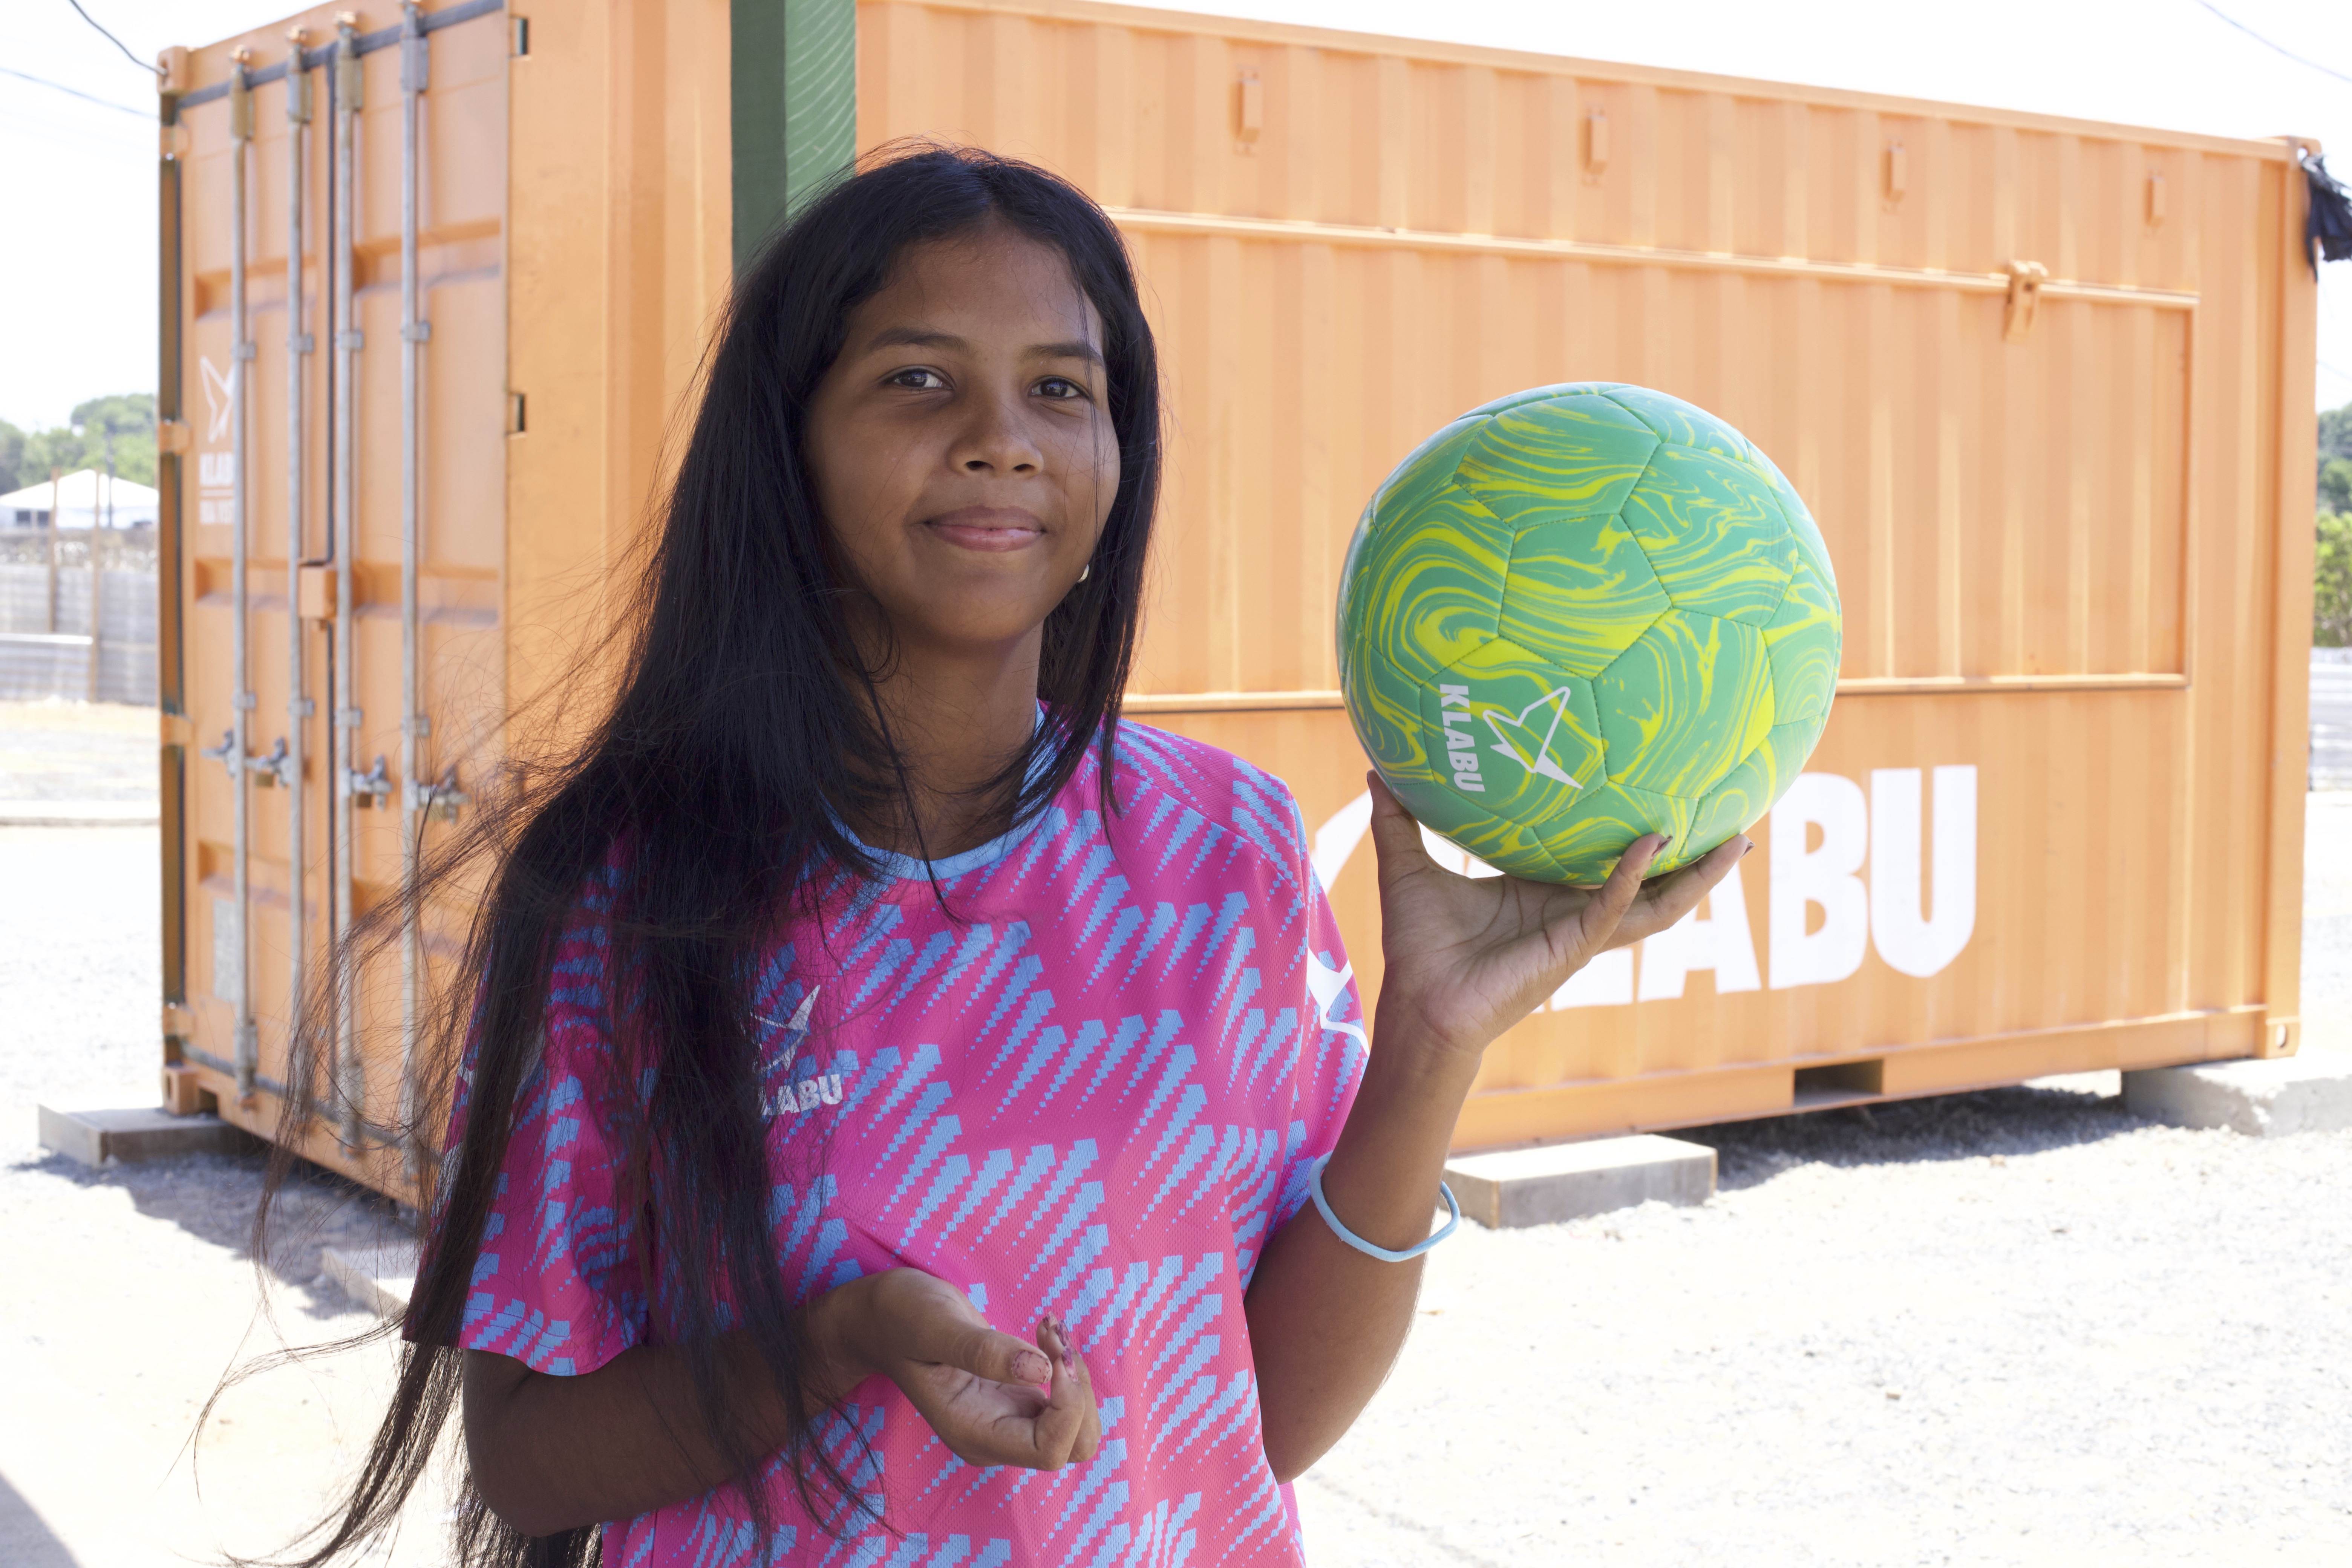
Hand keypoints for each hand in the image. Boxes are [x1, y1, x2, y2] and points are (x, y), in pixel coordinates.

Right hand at [811, 1268, 1100, 1470]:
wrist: (882, 1317)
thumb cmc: (901, 1318)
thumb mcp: (935, 1326)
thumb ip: (983, 1352)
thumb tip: (1043, 1371)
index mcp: (973, 1434)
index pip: (1049, 1450)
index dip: (1068, 1406)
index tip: (1054, 1352)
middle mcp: (995, 1438)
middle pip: (1074, 1444)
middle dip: (1079, 1390)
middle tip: (1051, 1333)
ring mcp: (1008, 1421)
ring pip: (1076, 1424)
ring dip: (1077, 1375)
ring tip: (1048, 1327)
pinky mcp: (1016, 1398)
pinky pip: (1065, 1400)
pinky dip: (1067, 1366)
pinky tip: (1045, 1330)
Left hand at [1365, 772, 1748, 1059]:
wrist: (1417, 1006)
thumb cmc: (1418, 947)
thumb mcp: (1408, 867)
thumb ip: (1400, 820)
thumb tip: (1379, 770)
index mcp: (1546, 894)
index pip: (1608, 863)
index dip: (1642, 837)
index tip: (1671, 797)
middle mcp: (1573, 914)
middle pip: (1653, 885)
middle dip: (1696, 860)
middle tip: (1736, 820)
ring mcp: (1578, 934)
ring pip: (1656, 906)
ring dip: (1697, 877)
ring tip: (1737, 841)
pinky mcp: (1570, 949)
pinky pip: (1612, 909)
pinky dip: (1632, 877)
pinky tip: (1652, 844)